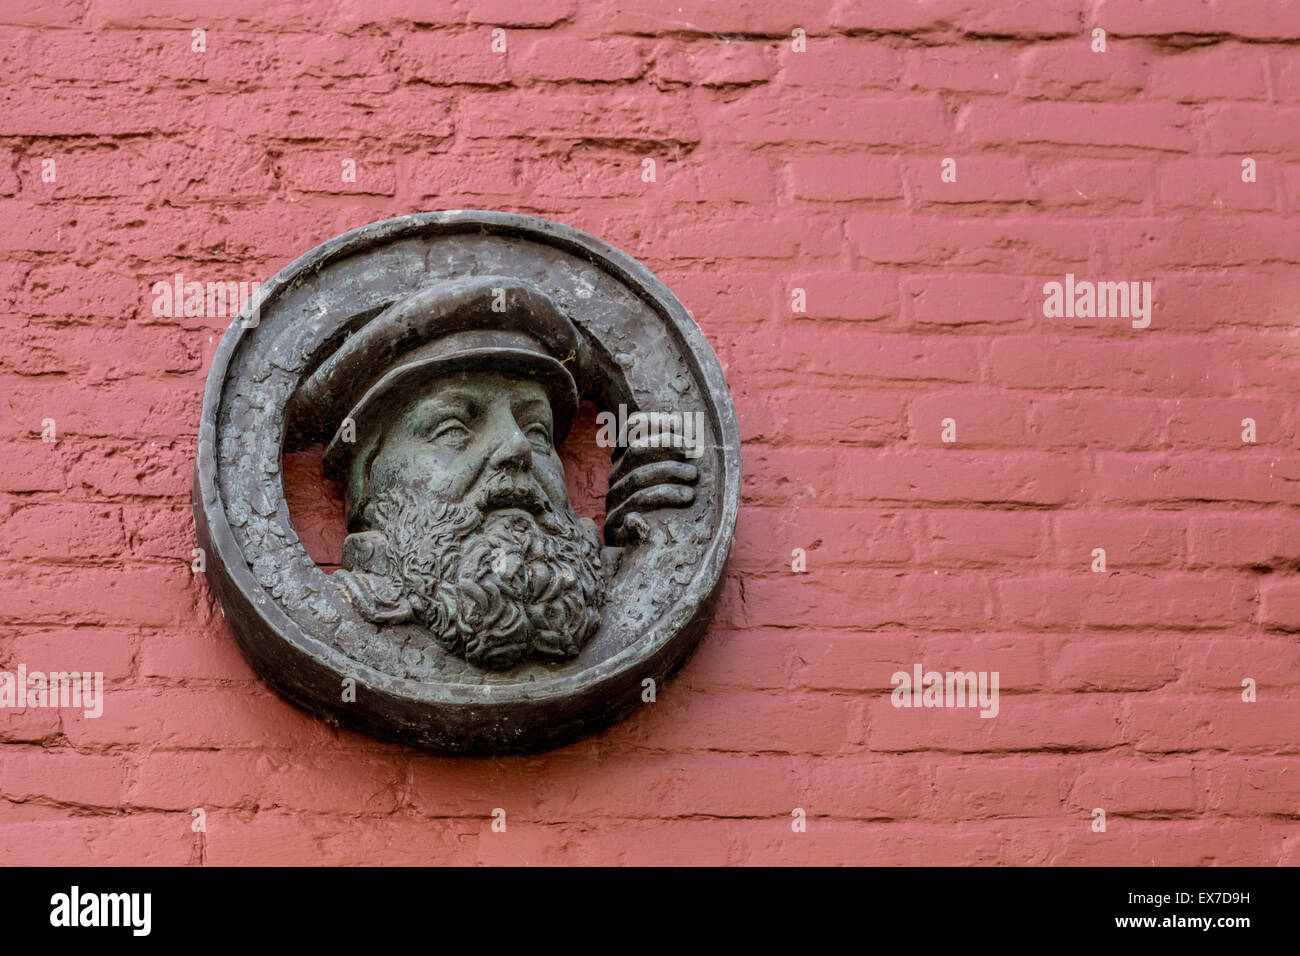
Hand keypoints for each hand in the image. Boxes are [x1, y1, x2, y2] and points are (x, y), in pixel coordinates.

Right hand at [604, 411, 699, 545]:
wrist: (648, 559)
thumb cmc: (671, 514)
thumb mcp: (675, 482)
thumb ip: (679, 459)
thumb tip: (690, 431)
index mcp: (629, 460)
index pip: (632, 429)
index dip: (656, 422)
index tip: (683, 427)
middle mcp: (618, 477)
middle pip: (637, 451)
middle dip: (668, 447)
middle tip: (694, 455)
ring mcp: (615, 502)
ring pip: (637, 481)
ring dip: (668, 478)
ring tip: (691, 489)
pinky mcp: (615, 529)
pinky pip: (628, 518)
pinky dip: (638, 519)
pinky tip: (646, 523)